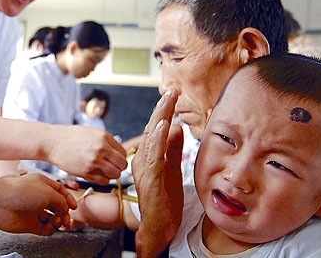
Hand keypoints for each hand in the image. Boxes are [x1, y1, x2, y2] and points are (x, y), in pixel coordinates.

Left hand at [0, 173, 76, 234]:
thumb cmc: (21, 191)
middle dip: (65, 213)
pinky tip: (50, 227)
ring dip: (58, 222)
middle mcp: (39, 197)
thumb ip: (61, 201)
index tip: (74, 207)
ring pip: (52, 218)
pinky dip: (49, 229)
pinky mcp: (29, 224)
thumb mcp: (48, 192)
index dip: (68, 199)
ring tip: (58, 223)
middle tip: (67, 220)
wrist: (0, 202)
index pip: (60, 191)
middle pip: (57, 206)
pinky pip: (44, 228)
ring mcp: (34, 211)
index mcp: (43, 184)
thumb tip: (66, 209)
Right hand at [46, 125, 126, 184]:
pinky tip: (95, 174)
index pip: (123, 153)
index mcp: (104, 137)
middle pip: (122, 165)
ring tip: (103, 171)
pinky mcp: (86, 172)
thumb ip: (107, 142)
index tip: (115, 160)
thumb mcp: (92, 133)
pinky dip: (102, 179)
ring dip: (111, 175)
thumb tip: (119, 153)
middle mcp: (101, 148)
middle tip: (111, 167)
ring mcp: (94, 161)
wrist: (53, 142)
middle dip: (118, 168)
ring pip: (115, 174)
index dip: (120, 158)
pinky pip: (103, 181)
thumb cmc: (72, 137)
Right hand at [132, 90, 183, 256]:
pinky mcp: (150, 179)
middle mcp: (143, 160)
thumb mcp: (174, 170)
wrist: (158, 229)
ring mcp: (144, 169)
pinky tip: (163, 126)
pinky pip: (153, 156)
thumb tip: (177, 127)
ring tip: (168, 100)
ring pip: (152, 138)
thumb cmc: (164, 203)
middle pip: (152, 128)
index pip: (156, 129)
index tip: (174, 95)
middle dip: (163, 108)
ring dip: (160, 117)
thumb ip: (174, 149)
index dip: (164, 111)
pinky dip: (157, 140)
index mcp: (150, 157)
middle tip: (172, 90)